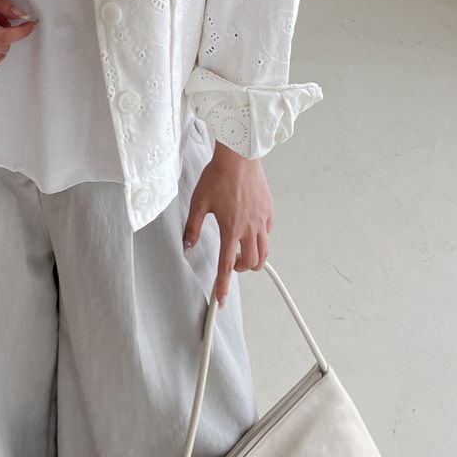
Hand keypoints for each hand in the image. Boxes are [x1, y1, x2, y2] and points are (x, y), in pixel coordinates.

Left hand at [182, 141, 272, 308]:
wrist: (239, 156)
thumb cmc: (218, 176)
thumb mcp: (198, 202)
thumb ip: (193, 227)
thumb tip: (188, 245)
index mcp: (231, 229)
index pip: (226, 265)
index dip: (223, 285)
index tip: (221, 300)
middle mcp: (249, 228)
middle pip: (252, 263)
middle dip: (240, 269)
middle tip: (230, 262)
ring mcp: (262, 220)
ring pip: (263, 252)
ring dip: (253, 258)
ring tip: (240, 250)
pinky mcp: (269, 211)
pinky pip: (268, 234)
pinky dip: (260, 240)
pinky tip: (249, 231)